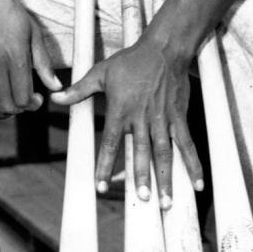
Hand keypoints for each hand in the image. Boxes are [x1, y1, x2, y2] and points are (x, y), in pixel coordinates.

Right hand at [0, 0, 61, 126]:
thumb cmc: (7, 7)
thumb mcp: (32, 31)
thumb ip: (42, 61)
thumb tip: (56, 85)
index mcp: (15, 57)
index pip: (23, 98)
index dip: (32, 104)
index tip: (36, 99)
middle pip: (6, 105)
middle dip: (17, 109)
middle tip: (22, 102)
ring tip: (5, 106)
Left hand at [51, 37, 204, 208]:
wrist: (164, 49)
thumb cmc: (131, 61)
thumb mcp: (100, 73)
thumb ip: (79, 89)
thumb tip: (55, 97)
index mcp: (120, 110)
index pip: (110, 143)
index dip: (105, 165)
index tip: (101, 186)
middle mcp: (142, 118)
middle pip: (141, 152)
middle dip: (142, 177)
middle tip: (142, 199)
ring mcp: (163, 120)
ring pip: (164, 153)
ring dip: (166, 178)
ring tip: (166, 202)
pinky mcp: (179, 118)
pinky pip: (186, 144)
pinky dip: (193, 164)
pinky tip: (197, 183)